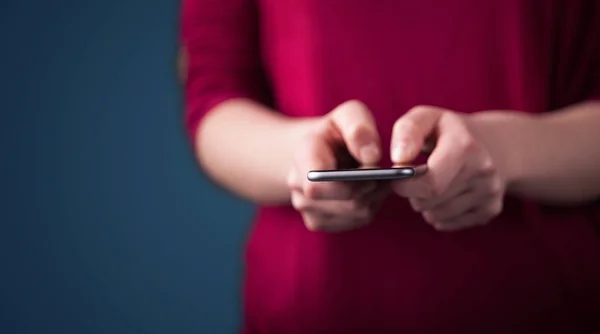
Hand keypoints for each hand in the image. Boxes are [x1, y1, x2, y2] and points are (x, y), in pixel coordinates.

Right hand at [286, 100, 389, 231]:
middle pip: (346, 201)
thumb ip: (360, 128)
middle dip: (371, 188)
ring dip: (374, 197)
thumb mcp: (350, 114)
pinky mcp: (317, 222)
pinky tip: (366, 191)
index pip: (318, 185)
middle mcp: (296, 184)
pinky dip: (369, 207)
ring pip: (355, 213)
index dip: (352, 182)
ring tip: (374, 179)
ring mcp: (305, 207)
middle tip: (382, 173)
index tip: (372, 167)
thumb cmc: (339, 131)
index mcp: (302, 153)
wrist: (322, 149)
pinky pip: (355, 221)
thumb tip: (370, 158)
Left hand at [390, 106, 506, 231]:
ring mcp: (490, 194)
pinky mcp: (490, 210)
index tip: (396, 178)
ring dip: (424, 204)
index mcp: (466, 147)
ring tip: (430, 184)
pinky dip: (437, 213)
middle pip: (429, 201)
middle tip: (414, 179)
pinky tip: (443, 195)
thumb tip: (399, 159)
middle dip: (413, 193)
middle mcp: (483, 172)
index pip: (429, 184)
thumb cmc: (449, 131)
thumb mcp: (428, 117)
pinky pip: (446, 224)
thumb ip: (407, 130)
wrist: (497, 143)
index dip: (405, 185)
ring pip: (435, 216)